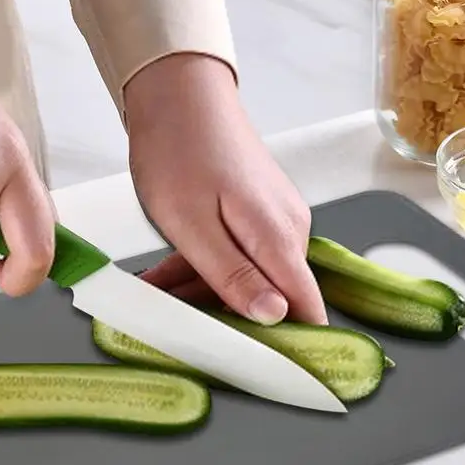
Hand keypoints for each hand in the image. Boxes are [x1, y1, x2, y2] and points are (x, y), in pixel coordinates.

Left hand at [124, 54, 326, 325]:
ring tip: (157, 292)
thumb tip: (275, 317)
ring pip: (248, 278)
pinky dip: (205, 268)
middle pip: (271, 299)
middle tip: (175, 324)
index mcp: (278, 237)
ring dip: (204, 292)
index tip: (263, 372)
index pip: (308, 310)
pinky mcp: (257, 213)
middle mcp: (287, 231)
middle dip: (226, 319)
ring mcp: (273, 221)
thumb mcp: (192, 224)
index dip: (294, 349)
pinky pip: (237, 255)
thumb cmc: (179, 148)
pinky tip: (166, 273)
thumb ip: (235, 275)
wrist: (177, 91)